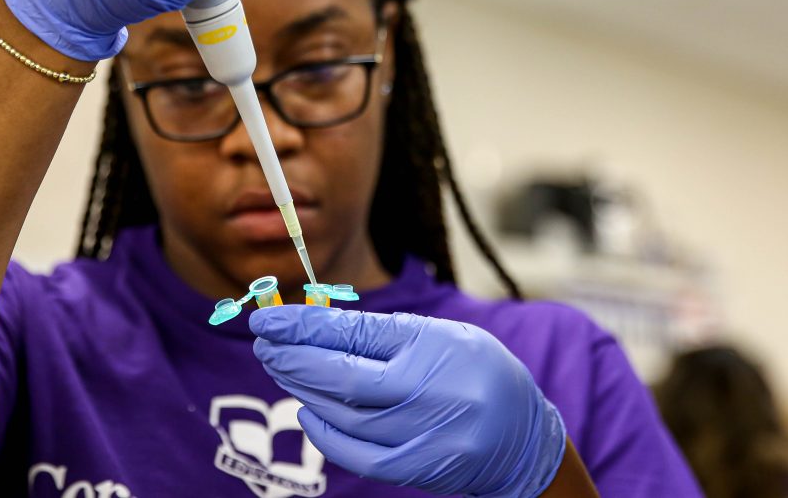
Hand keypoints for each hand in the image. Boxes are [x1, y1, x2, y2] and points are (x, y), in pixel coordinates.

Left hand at [251, 307, 566, 496]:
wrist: (523, 435)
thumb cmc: (475, 372)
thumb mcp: (441, 336)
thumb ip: (384, 334)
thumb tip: (316, 326)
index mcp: (434, 348)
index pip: (355, 334)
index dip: (305, 327)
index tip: (270, 320)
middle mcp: (429, 392)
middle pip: (341, 377)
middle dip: (294, 358)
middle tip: (264, 342)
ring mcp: (424, 435)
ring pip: (344, 416)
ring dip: (304, 391)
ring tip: (281, 369)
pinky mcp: (419, 468)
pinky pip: (359, 455)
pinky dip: (327, 435)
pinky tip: (309, 413)